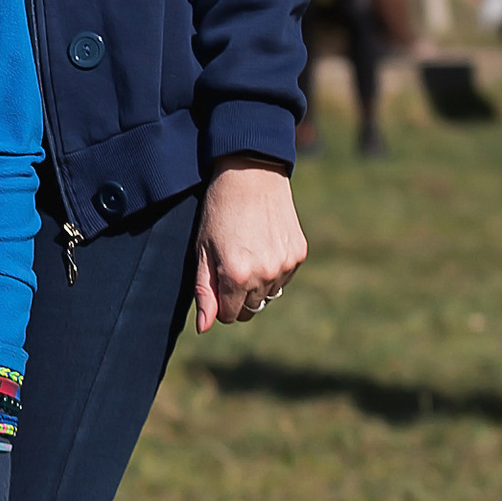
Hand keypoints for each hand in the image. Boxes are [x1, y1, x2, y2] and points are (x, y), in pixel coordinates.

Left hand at [195, 160, 307, 332]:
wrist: (251, 173)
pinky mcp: (299, 254)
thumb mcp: (202, 249)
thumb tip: (204, 327)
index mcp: (236, 276)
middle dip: (239, 297)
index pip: (229, 316)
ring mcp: (285, 265)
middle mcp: (265, 274)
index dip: (219, 302)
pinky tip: (263, 244)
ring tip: (247, 252)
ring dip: (258, 284)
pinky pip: (284, 277)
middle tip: (230, 265)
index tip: (216, 281)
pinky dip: (274, 269)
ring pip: (269, 295)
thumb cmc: (219, 210)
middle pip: (251, 309)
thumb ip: (204, 291)